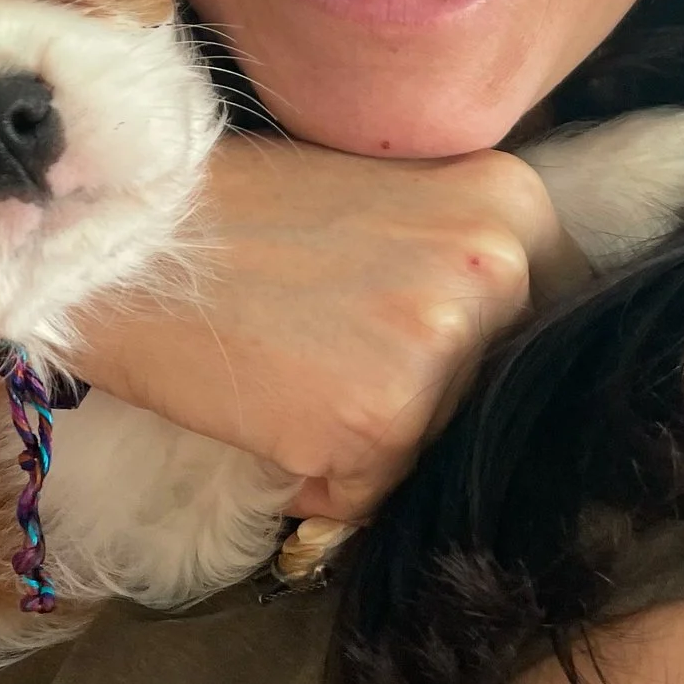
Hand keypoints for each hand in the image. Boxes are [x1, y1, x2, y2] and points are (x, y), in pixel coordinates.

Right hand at [68, 139, 574, 520]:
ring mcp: (442, 348)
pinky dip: (323, 475)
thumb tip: (510, 350)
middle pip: (504, 388)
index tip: (438, 355)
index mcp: (510, 202)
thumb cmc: (234, 208)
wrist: (119, 233)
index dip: (496, 350)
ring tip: (291, 374)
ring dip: (372, 439)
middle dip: (434, 399)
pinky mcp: (380, 422)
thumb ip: (460, 256)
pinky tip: (269, 412)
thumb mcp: (381, 194)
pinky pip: (372, 488)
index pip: (564, 315)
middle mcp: (497, 270)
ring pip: (438, 442)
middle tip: (337, 356)